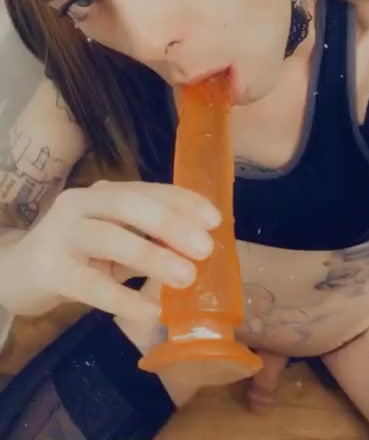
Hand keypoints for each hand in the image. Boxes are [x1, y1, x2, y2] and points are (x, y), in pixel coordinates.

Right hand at [0, 180, 220, 319]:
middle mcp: (81, 204)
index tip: (215, 220)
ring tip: (186, 277)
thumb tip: (198, 254)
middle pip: (129, 206)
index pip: (148, 190)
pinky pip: (89, 284)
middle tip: (204, 248)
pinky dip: (122, 298)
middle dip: (170, 224)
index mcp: (104, 193)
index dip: (183, 202)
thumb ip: (149, 241)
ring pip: (110, 239)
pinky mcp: (49, 268)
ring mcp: (62, 233)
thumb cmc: (78, 254)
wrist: (18, 272)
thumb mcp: (115, 241)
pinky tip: (149, 312)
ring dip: (151, 257)